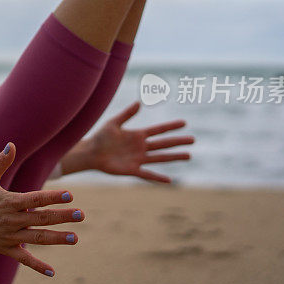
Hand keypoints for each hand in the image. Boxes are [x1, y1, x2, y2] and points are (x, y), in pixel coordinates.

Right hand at [0, 143, 83, 276]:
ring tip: (75, 238)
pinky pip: (23, 259)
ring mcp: (9, 236)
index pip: (35, 199)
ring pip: (37, 239)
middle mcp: (11, 220)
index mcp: (9, 202)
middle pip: (41, 218)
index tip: (70, 195)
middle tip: (81, 215)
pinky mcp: (5, 248)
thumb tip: (12, 144)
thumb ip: (0, 162)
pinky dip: (37, 266)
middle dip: (63, 217)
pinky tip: (52, 272)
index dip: (53, 197)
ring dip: (57, 239)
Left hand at [61, 101, 193, 183]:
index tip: (184, 123)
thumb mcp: (113, 123)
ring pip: (160, 158)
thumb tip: (139, 103)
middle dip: (178, 142)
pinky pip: (148, 175)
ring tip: (189, 156)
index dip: (170, 126)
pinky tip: (170, 180)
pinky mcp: (132, 170)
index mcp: (137, 135)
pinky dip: (158, 178)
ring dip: (174, 157)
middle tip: (193, 140)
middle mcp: (141, 147)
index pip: (158, 130)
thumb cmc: (100, 137)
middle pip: (163, 144)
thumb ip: (126, 114)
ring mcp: (138, 159)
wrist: (90, 153)